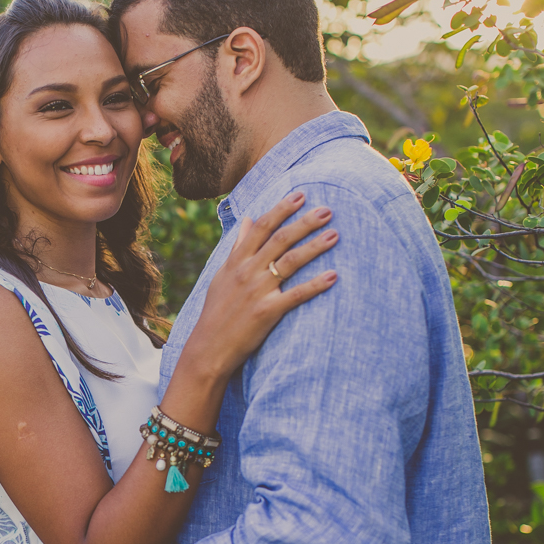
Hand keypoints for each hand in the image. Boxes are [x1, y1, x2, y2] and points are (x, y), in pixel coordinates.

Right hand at [189, 191, 338, 377]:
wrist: (208, 348)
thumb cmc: (217, 312)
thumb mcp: (222, 275)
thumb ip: (238, 247)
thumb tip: (248, 219)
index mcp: (237, 262)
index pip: (261, 227)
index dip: (282, 209)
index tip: (301, 195)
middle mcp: (247, 272)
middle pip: (280, 239)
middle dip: (304, 222)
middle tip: (327, 210)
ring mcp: (257, 291)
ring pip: (291, 262)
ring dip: (315, 246)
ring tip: (335, 234)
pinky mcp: (267, 312)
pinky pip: (296, 294)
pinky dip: (316, 285)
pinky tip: (334, 276)